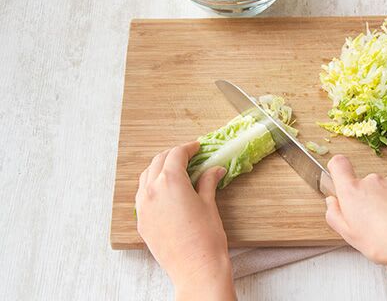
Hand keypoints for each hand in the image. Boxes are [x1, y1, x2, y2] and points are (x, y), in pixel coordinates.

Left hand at [135, 141, 235, 300]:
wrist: (196, 269)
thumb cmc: (206, 237)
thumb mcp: (209, 204)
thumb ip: (208, 182)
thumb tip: (214, 170)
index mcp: (171, 182)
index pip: (176, 154)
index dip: (188, 148)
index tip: (197, 148)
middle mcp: (152, 190)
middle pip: (159, 161)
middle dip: (174, 155)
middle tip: (189, 157)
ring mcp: (143, 207)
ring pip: (147, 176)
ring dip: (160, 168)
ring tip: (176, 172)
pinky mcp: (142, 222)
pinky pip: (142, 195)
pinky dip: (152, 186)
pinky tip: (165, 191)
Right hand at [324, 154, 386, 272]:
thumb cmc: (386, 242)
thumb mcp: (350, 236)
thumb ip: (335, 215)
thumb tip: (332, 203)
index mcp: (352, 191)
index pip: (338, 164)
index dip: (336, 171)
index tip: (339, 182)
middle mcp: (371, 181)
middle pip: (362, 187)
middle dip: (365, 204)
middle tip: (370, 228)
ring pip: (381, 195)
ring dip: (383, 211)